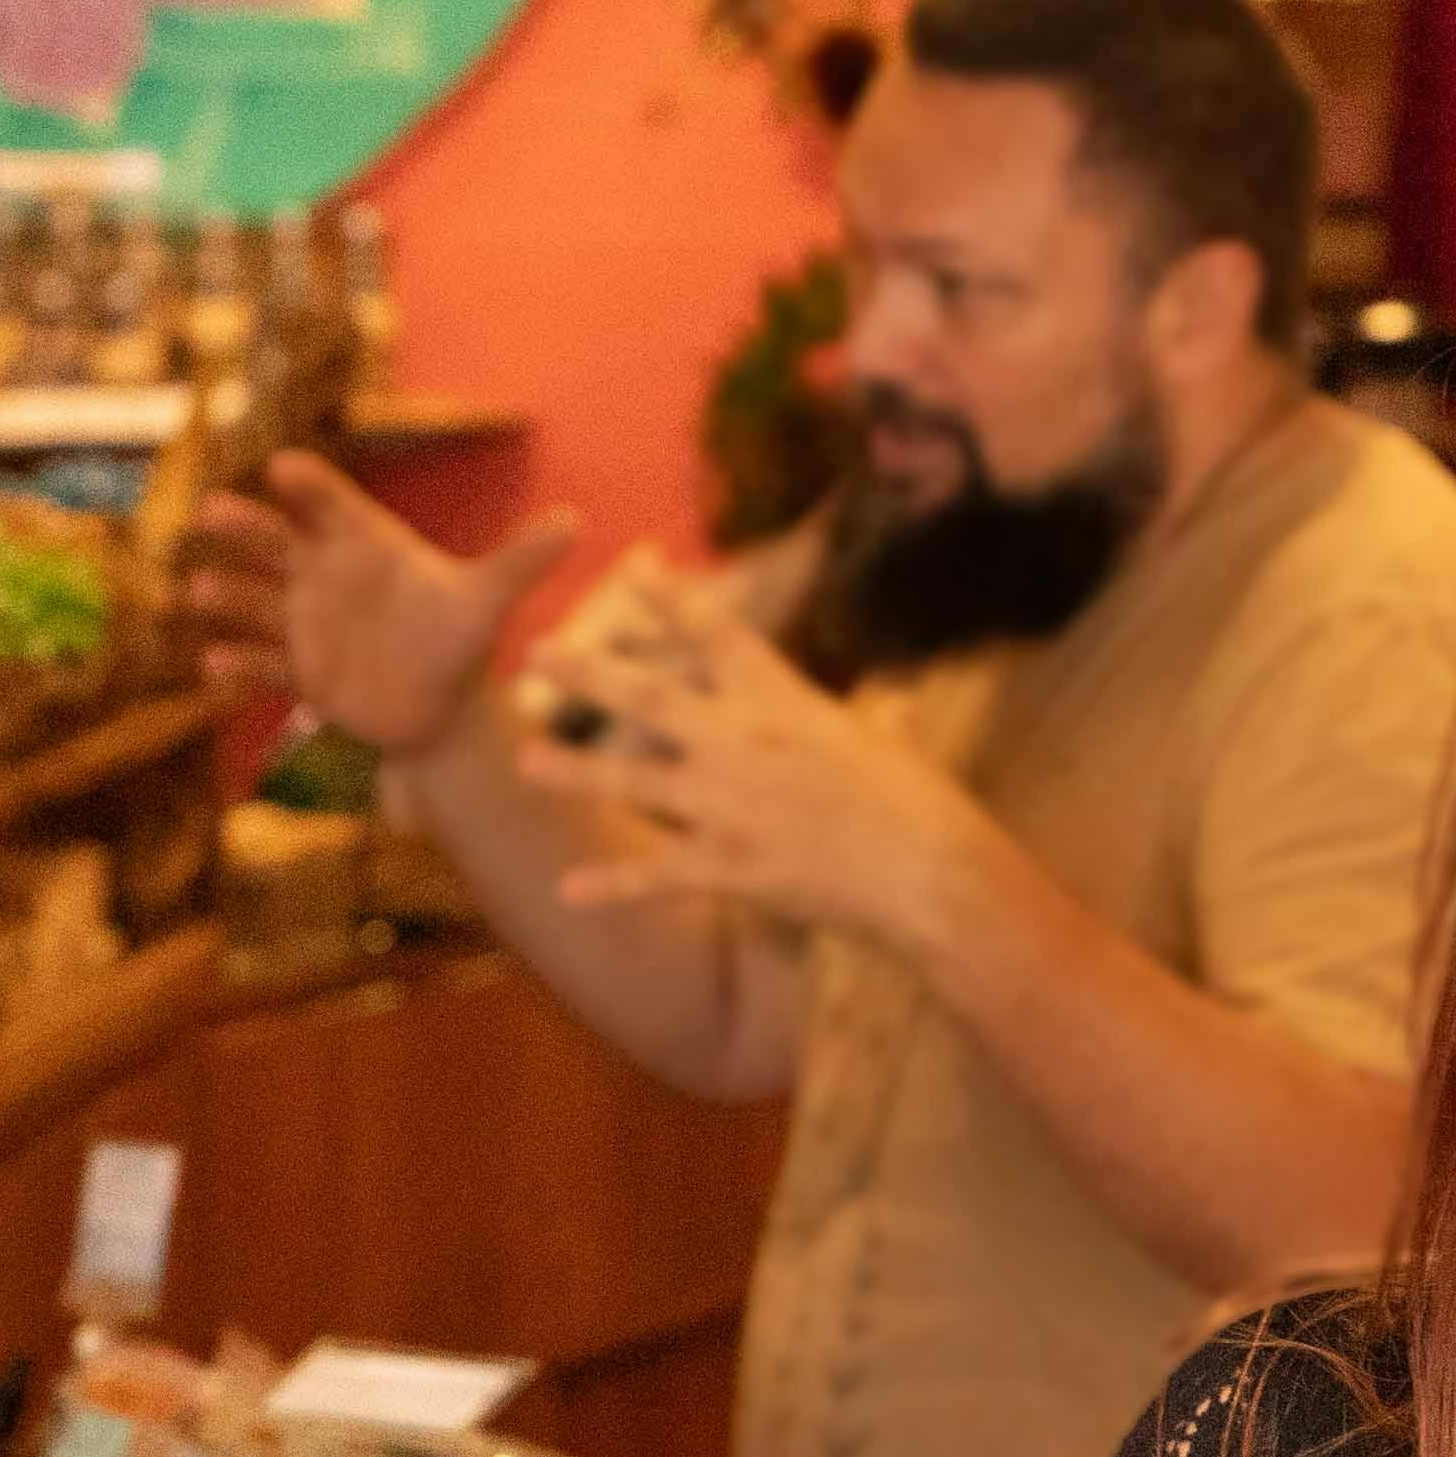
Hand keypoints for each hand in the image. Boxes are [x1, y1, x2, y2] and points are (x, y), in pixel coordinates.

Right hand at [178, 450, 574, 760]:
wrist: (441, 709)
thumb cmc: (459, 640)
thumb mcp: (489, 600)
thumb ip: (521, 560)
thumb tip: (576, 518)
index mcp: (364, 543)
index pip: (329, 502)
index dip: (307, 485)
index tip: (282, 469)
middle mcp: (324, 574)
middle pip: (274, 540)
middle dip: (242, 526)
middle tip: (210, 513)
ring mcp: (305, 622)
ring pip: (256, 600)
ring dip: (227, 594)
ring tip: (199, 590)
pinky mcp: (300, 672)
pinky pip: (263, 664)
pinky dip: (238, 664)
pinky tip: (212, 663)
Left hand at [525, 570, 1014, 965]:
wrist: (932, 871)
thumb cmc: (921, 808)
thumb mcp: (875, 744)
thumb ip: (839, 730)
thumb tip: (886, 710)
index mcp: (784, 701)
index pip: (717, 635)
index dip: (671, 598)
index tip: (634, 565)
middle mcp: (746, 742)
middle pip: (651, 698)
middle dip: (589, 672)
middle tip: (537, 649)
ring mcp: (733, 804)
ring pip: (634, 782)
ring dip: (574, 772)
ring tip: (524, 761)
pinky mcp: (733, 866)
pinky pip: (659, 874)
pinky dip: (613, 884)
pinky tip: (569, 891)